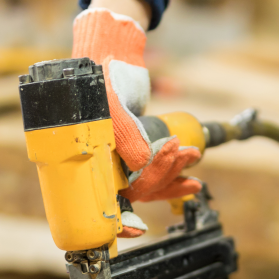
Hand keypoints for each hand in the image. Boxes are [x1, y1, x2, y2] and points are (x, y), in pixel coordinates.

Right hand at [71, 4, 200, 226]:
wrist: (109, 48)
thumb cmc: (99, 75)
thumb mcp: (110, 104)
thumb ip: (126, 135)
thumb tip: (144, 163)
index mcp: (84, 160)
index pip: (101, 203)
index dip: (119, 222)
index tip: (137, 231)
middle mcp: (99, 162)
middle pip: (133, 191)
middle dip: (163, 180)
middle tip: (185, 158)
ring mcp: (117, 156)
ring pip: (146, 182)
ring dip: (174, 174)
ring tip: (194, 157)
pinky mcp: (135, 147)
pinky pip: (153, 170)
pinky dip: (173, 170)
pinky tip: (192, 169)